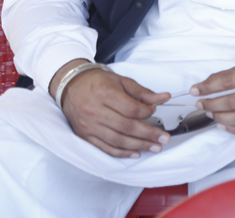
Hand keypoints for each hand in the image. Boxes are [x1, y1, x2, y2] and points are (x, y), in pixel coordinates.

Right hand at [52, 59, 171, 157]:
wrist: (70, 85)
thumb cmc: (97, 82)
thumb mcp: (120, 80)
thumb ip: (142, 92)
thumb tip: (164, 97)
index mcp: (105, 94)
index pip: (131, 109)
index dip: (146, 112)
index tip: (155, 111)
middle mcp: (94, 111)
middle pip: (126, 126)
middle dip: (148, 134)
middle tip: (164, 139)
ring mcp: (88, 126)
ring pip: (117, 140)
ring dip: (138, 145)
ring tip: (155, 147)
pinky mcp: (84, 135)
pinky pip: (104, 147)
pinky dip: (121, 153)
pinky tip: (135, 153)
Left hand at [191, 53, 234, 133]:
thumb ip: (234, 74)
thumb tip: (210, 83)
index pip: (228, 80)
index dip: (208, 86)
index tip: (195, 90)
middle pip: (232, 101)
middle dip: (211, 104)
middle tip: (199, 104)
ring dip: (219, 116)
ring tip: (209, 112)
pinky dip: (232, 128)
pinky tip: (222, 124)